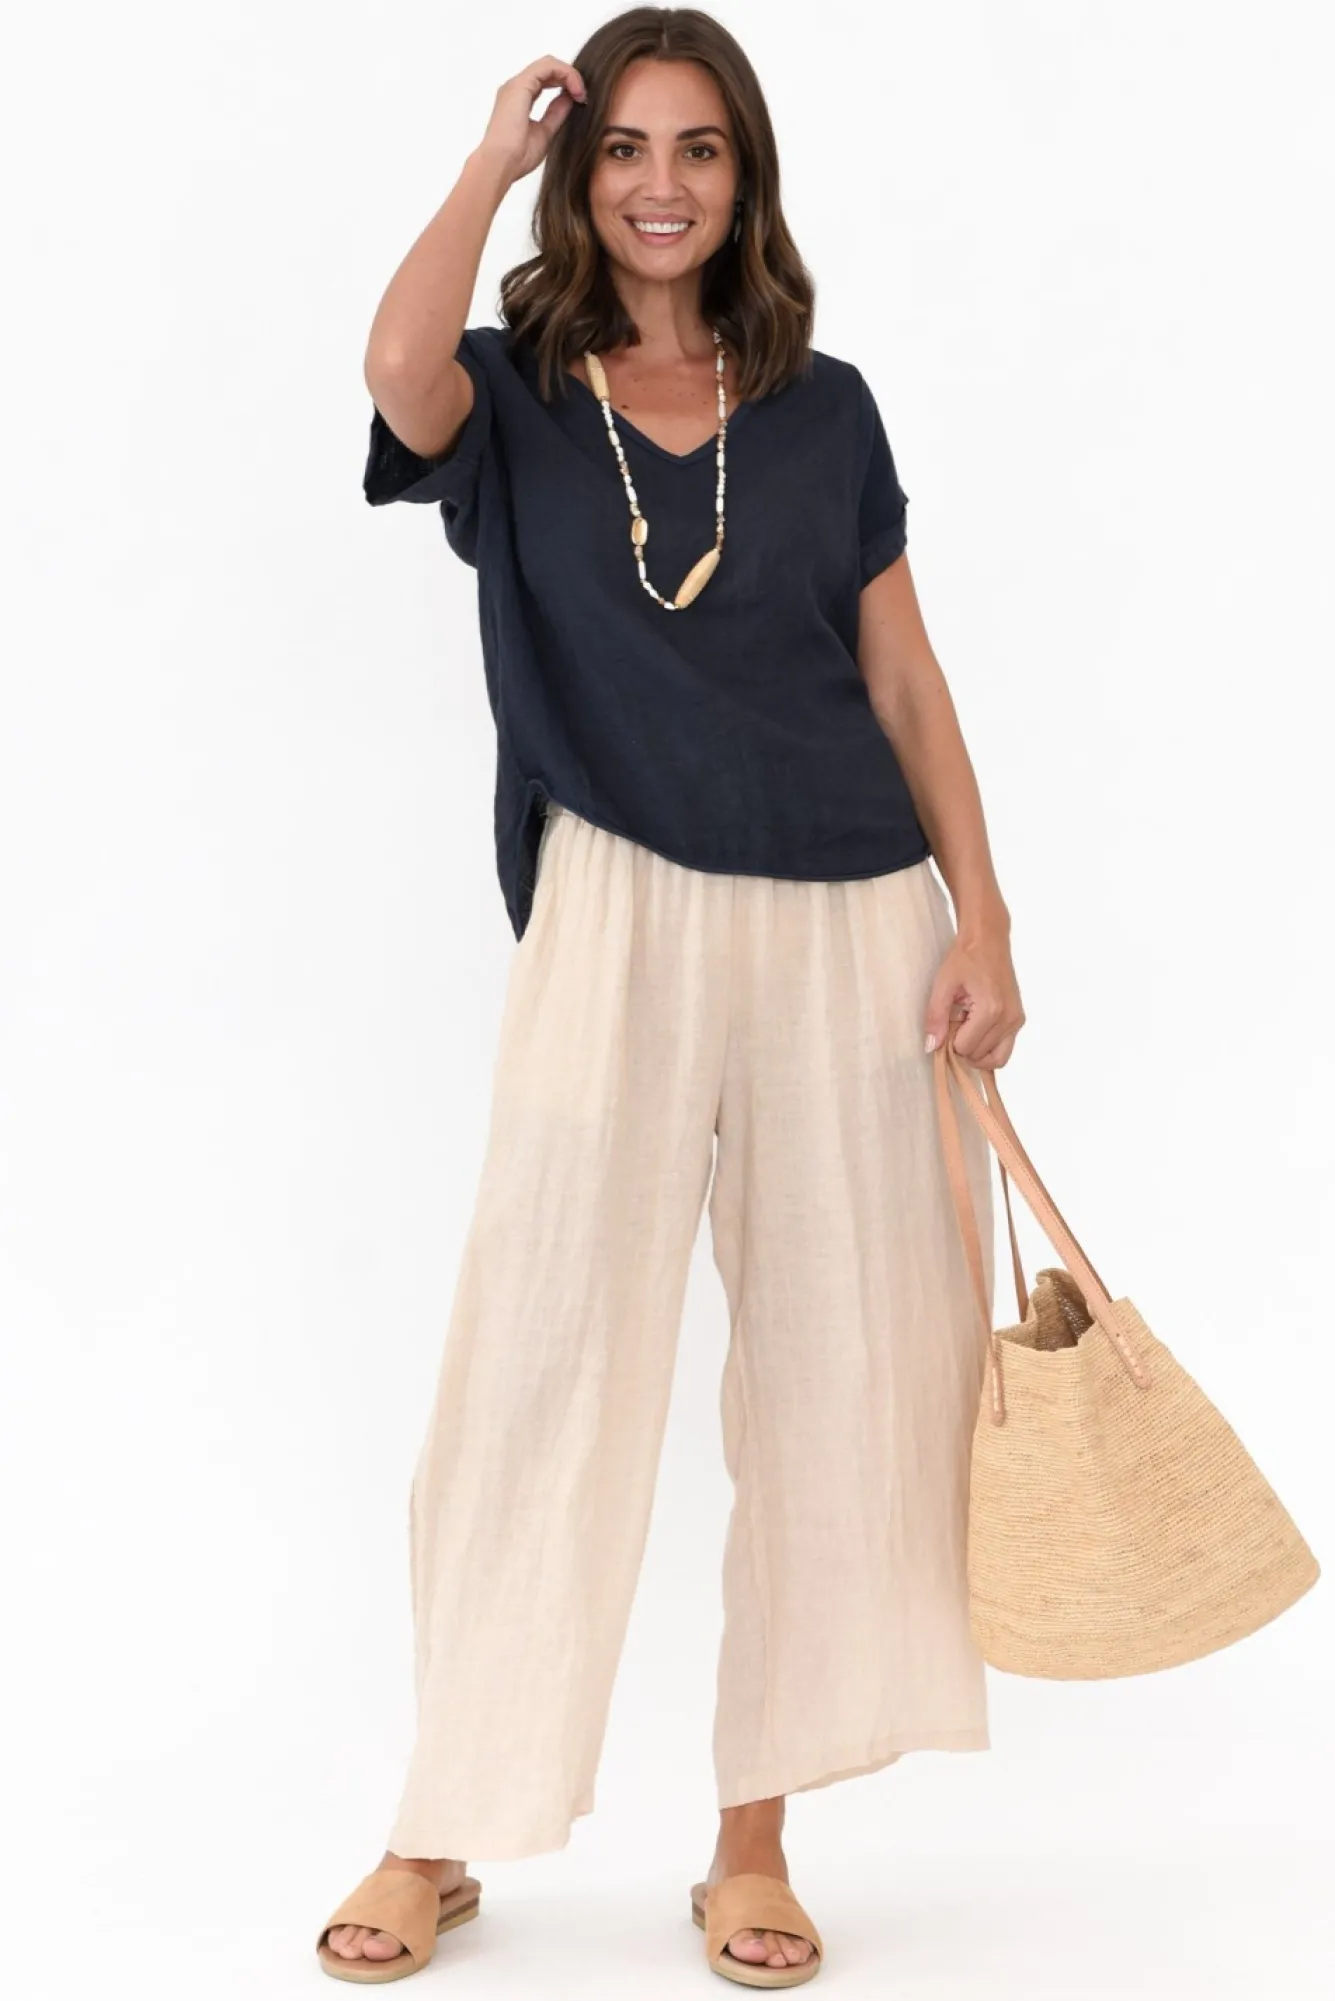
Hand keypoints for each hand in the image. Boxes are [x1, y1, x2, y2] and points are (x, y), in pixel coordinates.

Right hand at [475, 54, 586, 184]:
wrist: (501, 165)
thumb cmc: (517, 157)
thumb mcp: (545, 132)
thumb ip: (556, 113)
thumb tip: (570, 99)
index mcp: (519, 99)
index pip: (545, 79)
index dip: (565, 84)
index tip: (580, 101)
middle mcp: (516, 88)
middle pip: (547, 68)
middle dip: (569, 77)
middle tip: (583, 96)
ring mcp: (517, 85)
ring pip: (549, 63)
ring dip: (570, 74)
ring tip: (581, 93)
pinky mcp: (521, 85)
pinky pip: (548, 67)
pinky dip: (566, 74)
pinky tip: (576, 90)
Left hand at [923, 926, 1024, 1069]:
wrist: (988, 940)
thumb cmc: (965, 958)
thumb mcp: (943, 985)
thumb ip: (936, 1017)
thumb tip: (931, 1046)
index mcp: (991, 1010)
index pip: (966, 1049)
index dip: (950, 1041)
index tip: (946, 1023)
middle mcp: (1009, 1019)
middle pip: (980, 1056)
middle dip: (963, 1046)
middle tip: (956, 1022)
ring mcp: (1017, 1020)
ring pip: (996, 1059)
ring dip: (977, 1050)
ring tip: (966, 1027)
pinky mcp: (1019, 1019)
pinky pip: (1005, 1049)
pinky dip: (989, 1047)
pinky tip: (976, 1028)